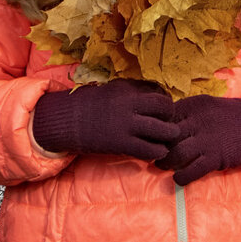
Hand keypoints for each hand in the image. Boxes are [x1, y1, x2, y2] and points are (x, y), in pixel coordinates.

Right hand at [32, 79, 179, 159]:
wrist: (68, 120)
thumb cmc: (92, 105)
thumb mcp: (115, 89)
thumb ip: (136, 91)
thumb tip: (159, 93)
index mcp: (129, 90)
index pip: (161, 95)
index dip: (168, 105)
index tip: (165, 112)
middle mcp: (130, 105)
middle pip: (166, 109)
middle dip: (172, 118)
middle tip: (169, 125)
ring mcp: (126, 125)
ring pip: (163, 131)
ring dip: (169, 137)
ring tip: (165, 140)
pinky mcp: (121, 143)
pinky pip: (149, 150)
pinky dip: (157, 152)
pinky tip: (155, 151)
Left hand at [155, 95, 240, 185]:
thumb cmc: (229, 116)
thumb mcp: (207, 106)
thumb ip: (188, 113)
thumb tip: (164, 123)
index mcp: (195, 105)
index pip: (166, 116)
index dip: (157, 128)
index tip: (153, 136)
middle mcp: (199, 120)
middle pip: (168, 135)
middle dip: (157, 146)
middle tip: (152, 154)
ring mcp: (208, 139)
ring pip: (177, 153)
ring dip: (165, 163)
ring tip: (161, 166)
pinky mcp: (216, 157)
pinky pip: (193, 170)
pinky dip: (182, 177)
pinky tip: (178, 178)